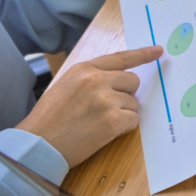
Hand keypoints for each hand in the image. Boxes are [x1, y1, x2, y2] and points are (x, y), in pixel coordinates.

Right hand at [17, 46, 161, 166]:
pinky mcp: (113, 120)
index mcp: (84, 69)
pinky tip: (103, 133)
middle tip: (107, 109)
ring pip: (133, 104)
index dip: (142, 54)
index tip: (157, 51)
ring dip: (122, 114)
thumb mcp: (65, 86)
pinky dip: (123, 128)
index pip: (120, 58)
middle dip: (126, 95)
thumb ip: (90, 79)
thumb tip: (115, 82)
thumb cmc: (48, 120)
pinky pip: (133, 120)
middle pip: (132, 81)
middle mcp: (97, 80)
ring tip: (97, 123)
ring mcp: (106, 99)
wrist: (38, 144)